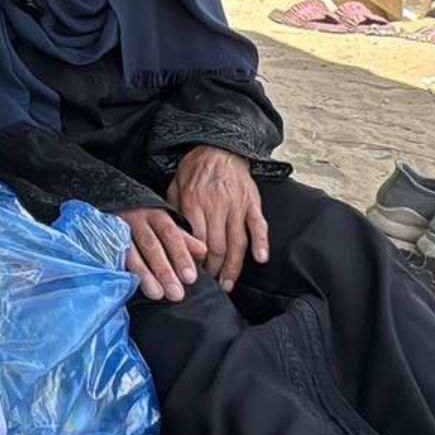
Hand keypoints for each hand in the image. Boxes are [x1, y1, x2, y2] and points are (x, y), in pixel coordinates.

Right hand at [116, 207, 207, 301]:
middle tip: (175, 293)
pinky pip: (113, 256)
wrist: (113, 204)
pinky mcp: (105, 240)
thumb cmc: (145, 221)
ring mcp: (119, 230)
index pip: (171, 235)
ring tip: (156, 294)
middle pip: (151, 246)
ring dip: (144, 275)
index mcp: (156, 216)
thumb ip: (183, 239)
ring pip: (131, 253)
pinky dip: (123, 272)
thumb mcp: (166, 225)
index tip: (190, 278)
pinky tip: (130, 287)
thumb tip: (203, 251)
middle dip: (164, 270)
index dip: (180, 256)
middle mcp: (137, 221)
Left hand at [168, 145, 268, 291]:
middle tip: (212, 287)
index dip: (195, 261)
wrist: (220, 148)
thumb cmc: (195, 169)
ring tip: (229, 284)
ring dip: (234, 267)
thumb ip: (173, 210)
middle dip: (213, 271)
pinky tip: (260, 259)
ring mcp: (237, 206)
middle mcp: (216, 207)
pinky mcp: (252, 204)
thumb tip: (173, 237)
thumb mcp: (175, 186)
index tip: (192, 275)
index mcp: (194, 203)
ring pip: (237, 243)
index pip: (195, 240)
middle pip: (216, 247)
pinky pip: (258, 226)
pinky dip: (261, 243)